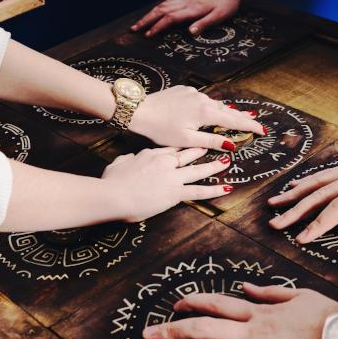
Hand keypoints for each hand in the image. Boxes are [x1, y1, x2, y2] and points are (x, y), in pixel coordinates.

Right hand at [102, 147, 232, 221]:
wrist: (113, 194)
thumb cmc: (111, 182)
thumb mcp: (118, 164)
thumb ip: (127, 159)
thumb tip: (129, 158)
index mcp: (151, 154)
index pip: (171, 148)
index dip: (183, 146)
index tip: (192, 143)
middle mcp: (165, 162)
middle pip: (188, 154)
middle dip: (202, 150)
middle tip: (214, 148)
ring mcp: (172, 177)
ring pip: (198, 169)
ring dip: (213, 166)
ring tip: (226, 162)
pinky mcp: (175, 192)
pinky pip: (198, 191)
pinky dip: (214, 190)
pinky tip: (226, 188)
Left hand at [129, 86, 264, 150]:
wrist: (140, 110)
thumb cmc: (160, 128)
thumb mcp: (187, 139)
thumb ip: (210, 140)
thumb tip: (230, 144)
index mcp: (205, 112)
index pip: (234, 121)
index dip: (250, 126)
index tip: (262, 130)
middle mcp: (203, 99)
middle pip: (228, 110)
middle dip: (242, 117)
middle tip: (256, 122)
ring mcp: (194, 93)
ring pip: (215, 104)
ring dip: (226, 111)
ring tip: (238, 116)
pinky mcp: (184, 90)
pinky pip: (202, 99)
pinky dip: (210, 106)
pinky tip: (211, 109)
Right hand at [131, 0, 243, 36]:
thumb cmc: (226, 6)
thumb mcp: (219, 17)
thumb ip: (204, 24)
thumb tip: (190, 31)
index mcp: (191, 10)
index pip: (170, 18)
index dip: (158, 26)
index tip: (148, 35)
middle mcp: (185, 4)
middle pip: (160, 11)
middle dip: (146, 20)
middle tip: (134, 29)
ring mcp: (184, 2)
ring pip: (161, 6)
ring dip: (149, 15)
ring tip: (138, 24)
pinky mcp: (185, 2)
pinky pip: (166, 4)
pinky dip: (156, 10)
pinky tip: (153, 14)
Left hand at [142, 283, 337, 338]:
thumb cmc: (333, 316)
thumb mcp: (299, 295)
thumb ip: (269, 293)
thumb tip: (245, 285)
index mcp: (259, 313)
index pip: (218, 304)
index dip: (194, 303)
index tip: (174, 305)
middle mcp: (252, 332)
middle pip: (203, 330)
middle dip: (171, 332)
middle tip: (145, 335)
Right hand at [268, 134, 337, 242]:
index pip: (337, 209)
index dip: (317, 225)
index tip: (300, 238)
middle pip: (320, 194)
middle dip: (295, 210)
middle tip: (275, 223)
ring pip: (319, 182)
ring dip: (296, 193)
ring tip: (275, 203)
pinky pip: (327, 174)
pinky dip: (309, 180)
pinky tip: (297, 186)